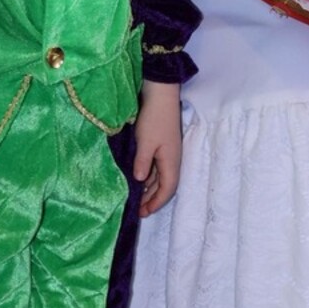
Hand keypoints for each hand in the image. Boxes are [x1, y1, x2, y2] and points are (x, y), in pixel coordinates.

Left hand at [134, 81, 182, 216]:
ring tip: (136, 196)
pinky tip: (138, 177)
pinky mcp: (162, 144)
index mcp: (171, 161)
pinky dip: (148, 175)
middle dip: (153, 198)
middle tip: (138, 209)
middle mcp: (172, 159)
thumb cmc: (154, 119)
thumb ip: (142, 163)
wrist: (161, 95)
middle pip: (165, 184)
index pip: (168, 189)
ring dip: (150, 187)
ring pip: (160, 176)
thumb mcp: (145, 143)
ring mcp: (168, 151)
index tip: (144, 212)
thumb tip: (139, 181)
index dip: (157, 202)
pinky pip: (157, 166)